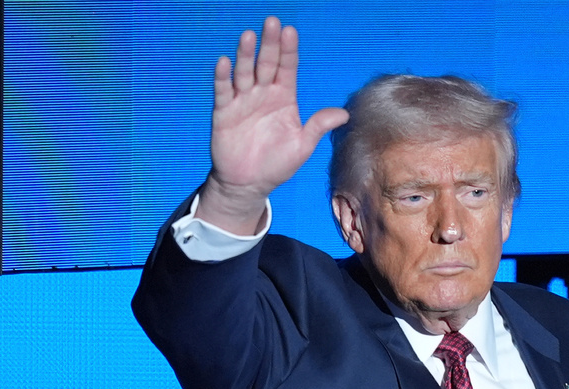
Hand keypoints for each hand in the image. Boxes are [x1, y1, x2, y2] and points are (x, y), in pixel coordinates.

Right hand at [196, 17, 349, 234]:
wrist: (249, 185)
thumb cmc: (276, 165)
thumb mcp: (302, 146)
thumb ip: (318, 126)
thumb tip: (344, 114)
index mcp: (283, 98)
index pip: (287, 68)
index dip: (288, 50)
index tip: (290, 31)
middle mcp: (262, 94)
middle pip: (266, 64)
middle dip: (269, 44)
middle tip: (271, 23)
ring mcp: (242, 102)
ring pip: (244, 73)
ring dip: (245, 55)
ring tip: (248, 37)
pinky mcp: (223, 114)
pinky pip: (223, 92)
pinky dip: (223, 78)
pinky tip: (225, 62)